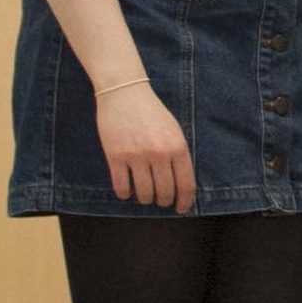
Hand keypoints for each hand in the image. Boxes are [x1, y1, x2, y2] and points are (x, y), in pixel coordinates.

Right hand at [96, 79, 195, 212]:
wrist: (125, 93)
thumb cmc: (152, 112)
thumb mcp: (174, 130)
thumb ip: (178, 155)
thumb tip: (181, 183)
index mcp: (177, 147)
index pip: (185, 184)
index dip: (184, 201)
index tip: (181, 209)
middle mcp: (159, 154)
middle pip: (165, 192)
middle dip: (164, 201)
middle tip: (161, 202)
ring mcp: (136, 156)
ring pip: (143, 193)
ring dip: (145, 199)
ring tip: (144, 197)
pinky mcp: (115, 156)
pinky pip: (121, 186)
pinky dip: (125, 193)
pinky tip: (126, 191)